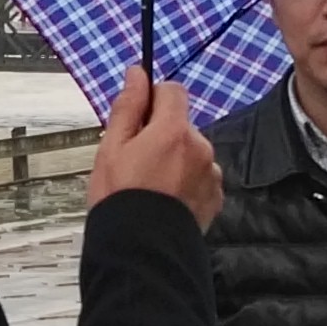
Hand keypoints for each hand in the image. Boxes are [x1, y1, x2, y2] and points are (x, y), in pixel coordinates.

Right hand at [86, 66, 220, 230]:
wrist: (141, 251)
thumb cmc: (121, 199)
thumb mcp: (111, 147)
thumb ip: (128, 106)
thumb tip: (137, 74)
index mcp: (173, 130)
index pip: (172, 91)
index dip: (153, 99)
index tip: (139, 118)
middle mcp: (199, 147)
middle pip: (181, 124)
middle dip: (162, 135)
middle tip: (136, 162)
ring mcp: (210, 173)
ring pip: (191, 152)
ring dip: (176, 160)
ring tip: (151, 187)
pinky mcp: (215, 197)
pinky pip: (201, 177)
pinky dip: (186, 183)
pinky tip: (166, 200)